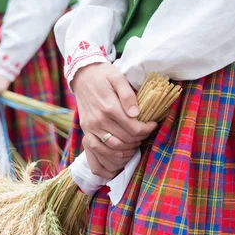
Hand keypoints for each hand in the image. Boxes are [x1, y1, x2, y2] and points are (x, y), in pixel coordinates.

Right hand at [72, 62, 155, 178]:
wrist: (82, 75)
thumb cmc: (103, 75)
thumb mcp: (117, 77)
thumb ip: (128, 95)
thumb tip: (136, 113)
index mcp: (109, 107)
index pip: (133, 128)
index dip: (147, 130)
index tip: (153, 125)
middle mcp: (99, 121)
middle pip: (125, 140)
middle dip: (139, 139)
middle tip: (145, 133)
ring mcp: (90, 128)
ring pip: (113, 149)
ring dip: (128, 150)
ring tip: (136, 143)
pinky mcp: (86, 132)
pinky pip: (96, 152)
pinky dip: (109, 158)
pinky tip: (119, 156)